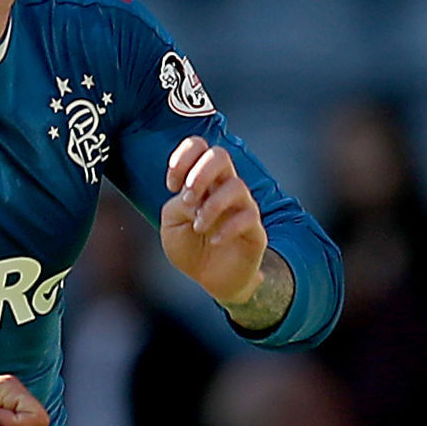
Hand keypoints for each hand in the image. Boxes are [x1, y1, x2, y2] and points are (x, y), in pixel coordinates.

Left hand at [159, 138, 267, 307]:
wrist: (212, 278)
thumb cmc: (190, 246)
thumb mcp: (171, 225)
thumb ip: (176, 206)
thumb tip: (194, 200)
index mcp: (201, 181)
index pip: (199, 147)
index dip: (183, 157)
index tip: (171, 185)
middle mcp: (223, 187)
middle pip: (220, 155)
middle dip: (200, 172)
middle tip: (188, 199)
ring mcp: (241, 206)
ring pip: (236, 186)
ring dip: (211, 206)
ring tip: (199, 226)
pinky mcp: (255, 228)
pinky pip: (248, 216)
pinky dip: (228, 228)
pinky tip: (215, 241)